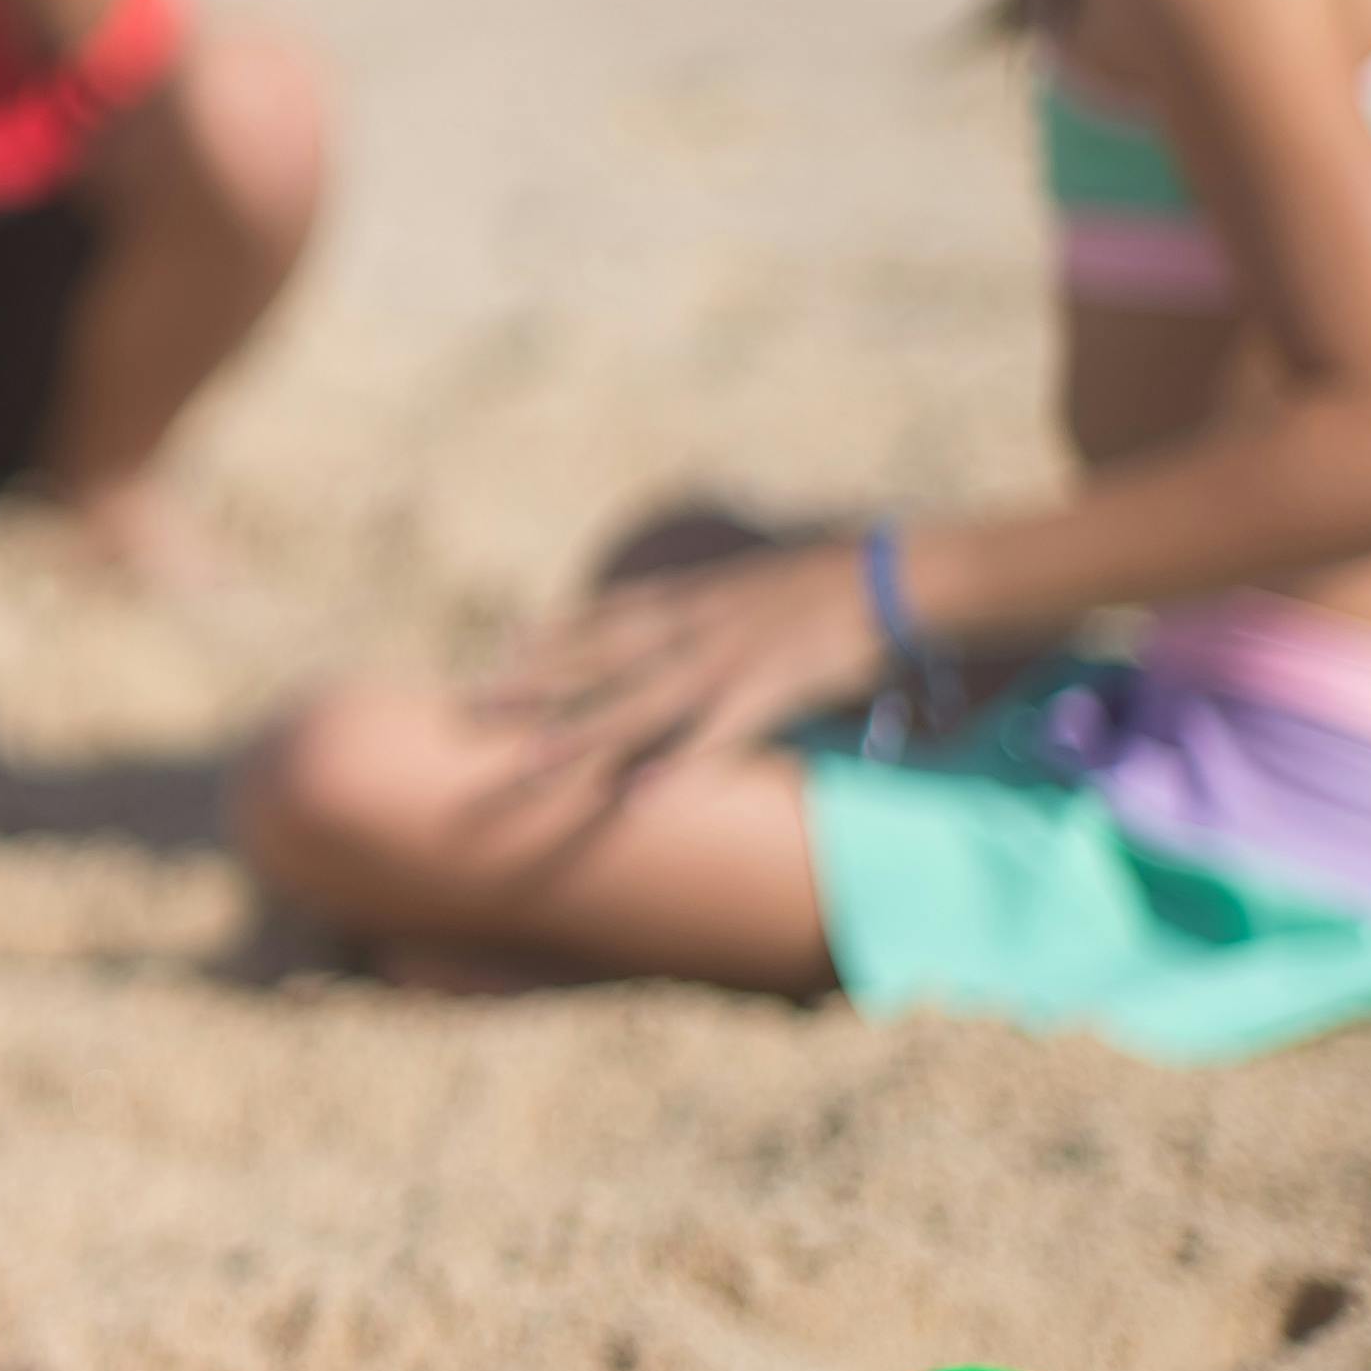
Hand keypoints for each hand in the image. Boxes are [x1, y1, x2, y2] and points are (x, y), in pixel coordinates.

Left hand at [470, 538, 886, 802]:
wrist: (901, 575)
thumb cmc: (839, 585)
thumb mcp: (762, 584)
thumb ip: (722, 606)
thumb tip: (695, 614)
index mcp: (695, 598)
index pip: (605, 617)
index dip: (551, 637)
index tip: (500, 651)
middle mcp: (695, 626)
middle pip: (598, 660)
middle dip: (533, 684)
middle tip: (469, 706)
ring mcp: (728, 660)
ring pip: (640, 703)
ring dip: (583, 734)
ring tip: (529, 763)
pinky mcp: (771, 691)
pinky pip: (715, 736)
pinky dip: (677, 764)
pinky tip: (639, 795)